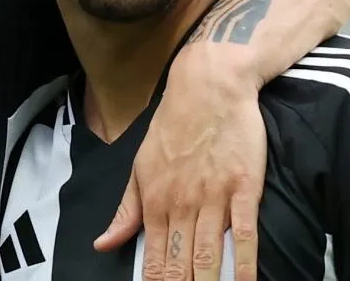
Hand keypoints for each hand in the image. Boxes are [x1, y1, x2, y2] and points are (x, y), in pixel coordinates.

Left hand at [94, 45, 265, 279]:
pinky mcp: (244, 188)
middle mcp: (181, 204)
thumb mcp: (140, 166)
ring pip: (210, 254)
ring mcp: (213, 197)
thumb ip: (125, 210)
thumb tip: (103, 244)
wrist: (207, 87)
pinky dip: (246, 263)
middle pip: (182, 263)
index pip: (154, 259)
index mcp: (154, 201)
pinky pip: (245, 233)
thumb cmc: (173, 126)